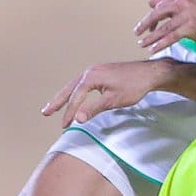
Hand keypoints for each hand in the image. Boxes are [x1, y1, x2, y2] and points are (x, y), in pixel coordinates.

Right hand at [42, 59, 166, 126]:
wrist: (149, 73)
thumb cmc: (134, 86)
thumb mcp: (114, 100)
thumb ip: (94, 109)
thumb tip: (78, 118)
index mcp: (92, 76)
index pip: (76, 97)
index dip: (70, 112)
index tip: (65, 125)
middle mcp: (90, 71)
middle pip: (69, 88)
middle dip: (57, 101)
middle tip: (45, 112)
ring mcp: (95, 71)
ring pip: (74, 85)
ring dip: (64, 96)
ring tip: (53, 107)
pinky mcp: (100, 73)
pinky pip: (82, 84)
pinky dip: (74, 92)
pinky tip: (73, 99)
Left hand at [135, 0, 195, 53]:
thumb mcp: (189, 3)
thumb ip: (171, 3)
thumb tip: (151, 2)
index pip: (159, 5)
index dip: (151, 17)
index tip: (146, 27)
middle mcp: (181, 2)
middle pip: (157, 14)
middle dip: (145, 24)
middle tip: (137, 33)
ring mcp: (186, 14)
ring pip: (163, 27)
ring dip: (151, 37)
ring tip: (142, 44)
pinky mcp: (190, 27)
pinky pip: (171, 37)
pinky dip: (161, 44)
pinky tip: (154, 50)